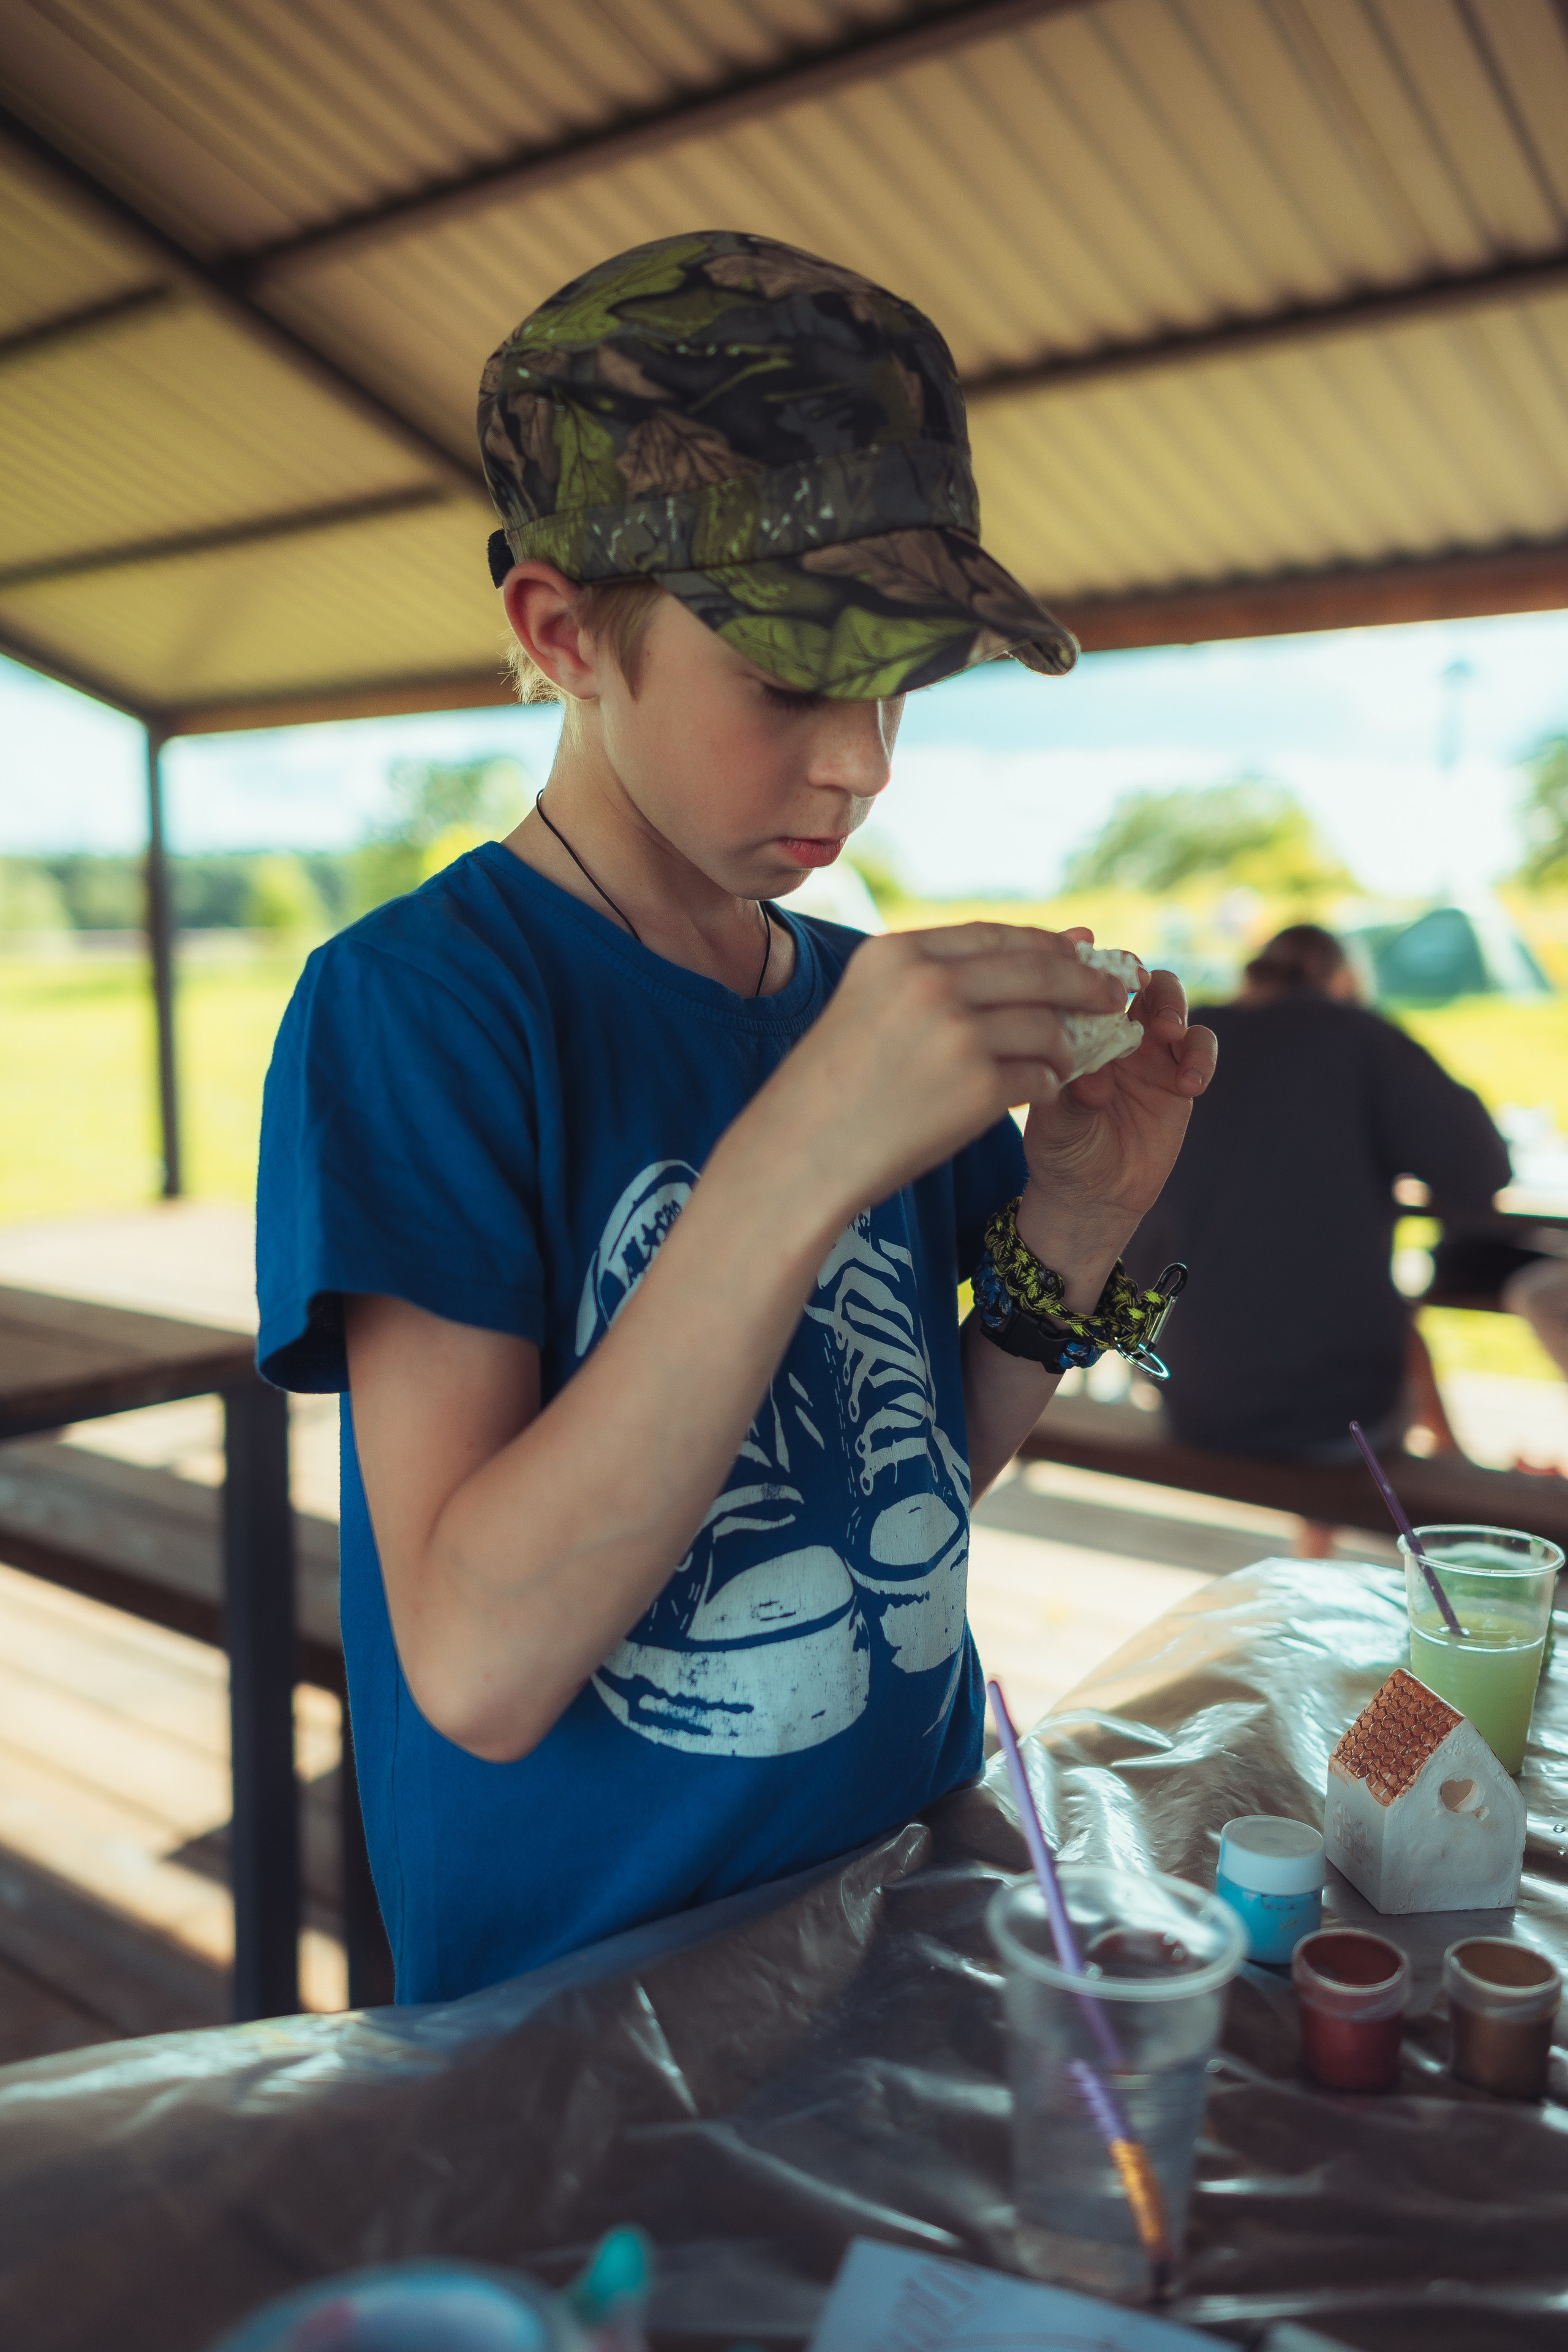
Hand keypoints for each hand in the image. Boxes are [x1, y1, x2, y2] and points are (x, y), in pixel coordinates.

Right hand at [749, 921, 1128, 1227]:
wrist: (798, 1158)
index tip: (1078, 952)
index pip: (995, 934)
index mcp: (897, 954)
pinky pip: (1040, 1076)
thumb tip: (1015, 954)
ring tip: (1067, 1058)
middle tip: (1114, 995)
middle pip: (1036, 969)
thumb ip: (930, 977)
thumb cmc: (831, 1089)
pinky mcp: (978, 1088)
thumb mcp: (865, 1004)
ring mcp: (956, 1034)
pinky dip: (1049, 1084)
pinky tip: (1040, 1091)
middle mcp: (929, 982)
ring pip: (1047, 1025)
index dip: (1046, 943)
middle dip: (1084, 982)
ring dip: (1066, 1044)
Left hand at [1015, 950, 1215, 1282]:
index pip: (1084, 978)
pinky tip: (1189, 1084)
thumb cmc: (1061, 1152)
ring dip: (1173, 1009)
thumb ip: (1071, 1097)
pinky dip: (1200, 1058)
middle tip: (1139, 992)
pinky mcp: (1180, 1076)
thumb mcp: (1056, 1127)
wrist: (1092, 1195)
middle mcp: (1113, 1030)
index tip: (1088, 947)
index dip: (1088, 957)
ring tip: (1166, 1034)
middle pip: (1137, 977)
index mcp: (1074, 1028)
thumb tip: (1094, 1077)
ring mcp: (1149, 1051)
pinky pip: (1200, 1050)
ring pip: (1172, 1004)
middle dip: (1142, 977)